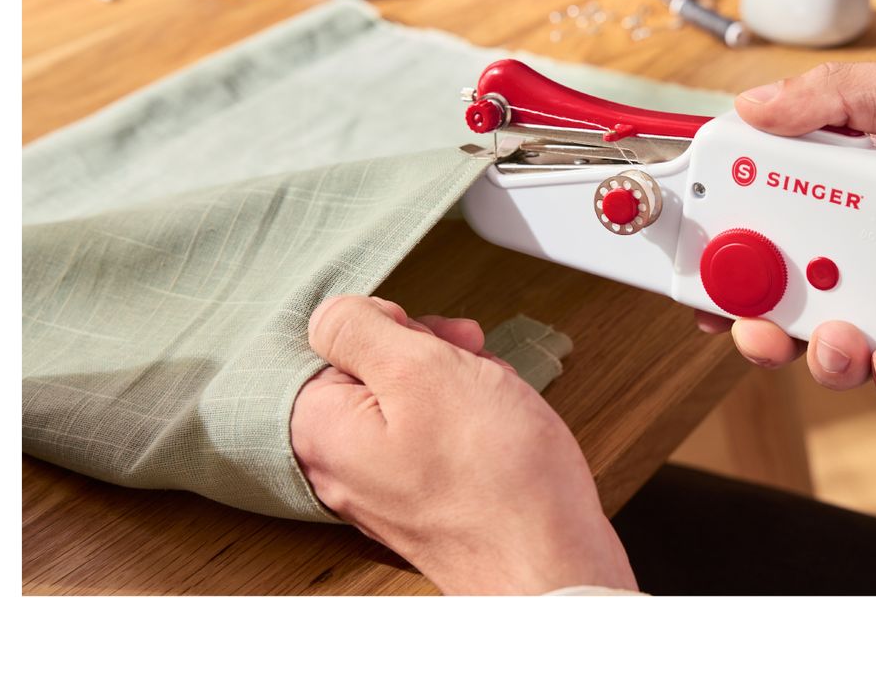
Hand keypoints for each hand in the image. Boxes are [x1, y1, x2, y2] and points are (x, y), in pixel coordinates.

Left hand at [290, 295, 636, 593]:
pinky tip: (501, 424)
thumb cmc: (495, 478)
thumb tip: (332, 314)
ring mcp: (385, 489)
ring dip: (458, 384)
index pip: (330, 345)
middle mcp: (343, 467)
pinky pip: (440, 439)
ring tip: (492, 396)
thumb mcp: (421, 370)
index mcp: (322, 430)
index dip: (387, 326)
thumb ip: (360, 330)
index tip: (422, 334)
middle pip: (373, 372)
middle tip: (466, 358)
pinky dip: (472, 421)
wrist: (553, 561)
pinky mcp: (427, 502)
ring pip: (415, 402)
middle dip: (428, 355)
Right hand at [699, 58, 875, 410]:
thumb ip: (838, 99)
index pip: (770, 215)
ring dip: (825, 356)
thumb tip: (754, 105)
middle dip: (759, 317)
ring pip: (845, 342)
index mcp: (855, 182)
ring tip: (838, 341)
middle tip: (751, 323)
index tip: (699, 265)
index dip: (728, 244)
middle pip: (794, 292)